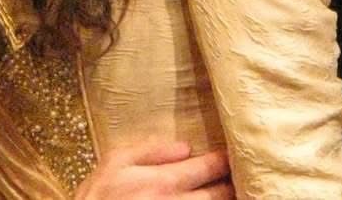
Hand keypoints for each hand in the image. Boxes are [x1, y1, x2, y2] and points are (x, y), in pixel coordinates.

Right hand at [73, 139, 232, 198]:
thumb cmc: (98, 196)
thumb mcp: (114, 162)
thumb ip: (150, 150)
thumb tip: (185, 147)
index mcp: (161, 182)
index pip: (205, 169)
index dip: (224, 162)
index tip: (234, 155)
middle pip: (218, 196)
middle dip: (233, 185)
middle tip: (244, 176)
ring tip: (237, 192)